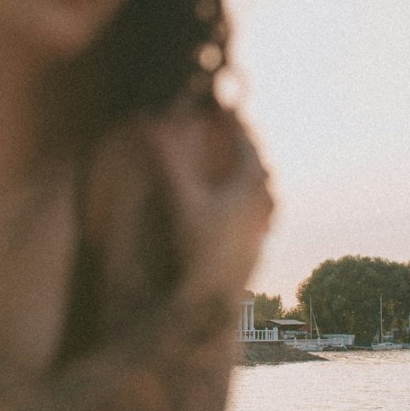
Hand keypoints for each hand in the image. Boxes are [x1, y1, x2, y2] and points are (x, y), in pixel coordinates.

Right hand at [142, 102, 272, 308]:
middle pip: (257, 166)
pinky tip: (238, 211)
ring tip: (239, 166)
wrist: (213, 303)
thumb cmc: (200, 250)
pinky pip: (259, 216)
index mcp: (249, 186)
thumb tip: (146, 121)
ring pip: (263, 192)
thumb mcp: (181, 200)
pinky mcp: (255, 249)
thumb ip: (166, 160)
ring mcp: (260, 228)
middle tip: (232, 130)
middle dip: (243, 145)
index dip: (232, 122)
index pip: (245, 143)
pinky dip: (249, 202)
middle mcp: (261, 205)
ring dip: (250, 174)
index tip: (221, 107)